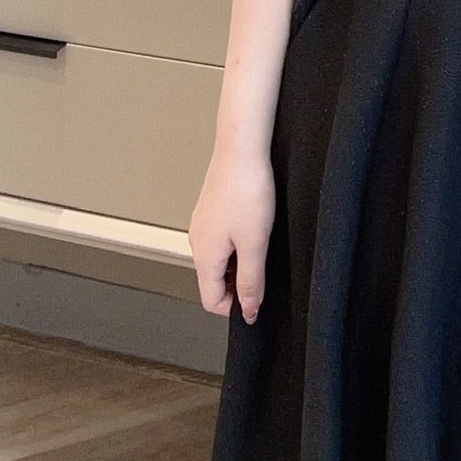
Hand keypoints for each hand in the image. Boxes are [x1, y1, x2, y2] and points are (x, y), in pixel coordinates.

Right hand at [188, 147, 274, 323]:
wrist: (241, 149)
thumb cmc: (246, 190)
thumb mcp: (255, 243)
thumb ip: (250, 281)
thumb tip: (248, 310)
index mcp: (204, 256)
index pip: (211, 301)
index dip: (236, 306)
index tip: (258, 296)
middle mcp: (197, 242)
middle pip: (213, 281)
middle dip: (238, 283)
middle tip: (263, 264)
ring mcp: (202, 225)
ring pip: (218, 260)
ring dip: (239, 261)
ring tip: (260, 240)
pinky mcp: (211, 211)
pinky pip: (221, 240)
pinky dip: (237, 242)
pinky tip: (254, 225)